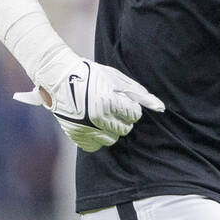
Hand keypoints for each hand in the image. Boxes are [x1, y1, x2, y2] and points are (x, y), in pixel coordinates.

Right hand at [14, 57, 164, 151]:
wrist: (59, 77)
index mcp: (108, 102)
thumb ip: (139, 93)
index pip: (134, 116)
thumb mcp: (117, 79)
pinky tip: (93, 123)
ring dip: (111, 128)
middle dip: (122, 118)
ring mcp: (85, 129)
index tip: (121, 99)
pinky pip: (95, 145)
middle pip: (125, 129)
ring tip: (103, 113)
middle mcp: (96, 118)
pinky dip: (97, 136)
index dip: (130, 106)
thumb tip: (161, 107)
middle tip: (112, 106)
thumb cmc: (91, 74)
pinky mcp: (75, 135)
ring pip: (111, 139)